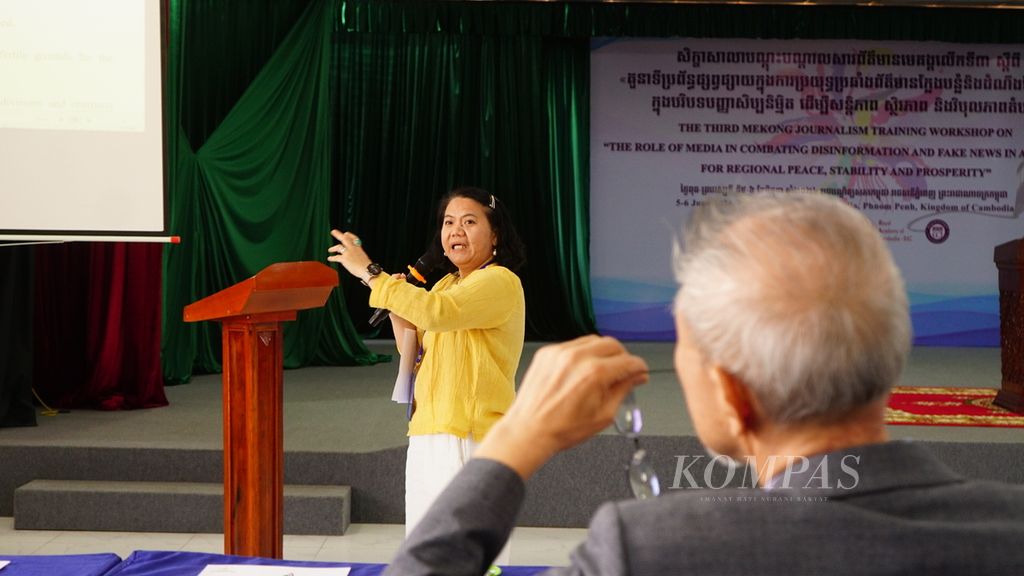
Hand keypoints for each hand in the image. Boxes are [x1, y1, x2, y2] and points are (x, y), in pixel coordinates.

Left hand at [327, 229, 374, 281]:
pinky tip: (329, 258)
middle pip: (344, 239)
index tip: (346, 233)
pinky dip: (332, 258)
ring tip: (330, 250)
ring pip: (338, 247)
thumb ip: (357, 255)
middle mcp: (353, 248)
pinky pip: (336, 257)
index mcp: (359, 248)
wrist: (367, 270)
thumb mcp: (363, 257)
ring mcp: (348, 253)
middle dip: (338, 234)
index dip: (350, 235)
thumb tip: (352, 257)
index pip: (354, 238)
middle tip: (333, 231)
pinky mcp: (344, 259)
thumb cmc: (366, 267)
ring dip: (333, 248)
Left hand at [475, 335, 648, 479]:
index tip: (640, 371)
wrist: (529, 430)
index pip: (628, 361)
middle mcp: (577, 357)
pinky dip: (582, 354)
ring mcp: (559, 352)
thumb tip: (637, 377)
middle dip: (623, 356)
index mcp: (594, 374)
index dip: (639, 367)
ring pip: (593, 340)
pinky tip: (581, 371)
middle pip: (612, 344)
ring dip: (603, 352)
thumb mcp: (603, 415)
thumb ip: (623, 390)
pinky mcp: (547, 353)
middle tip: (624, 371)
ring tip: (602, 372)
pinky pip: (573, 345)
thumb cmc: (561, 429)